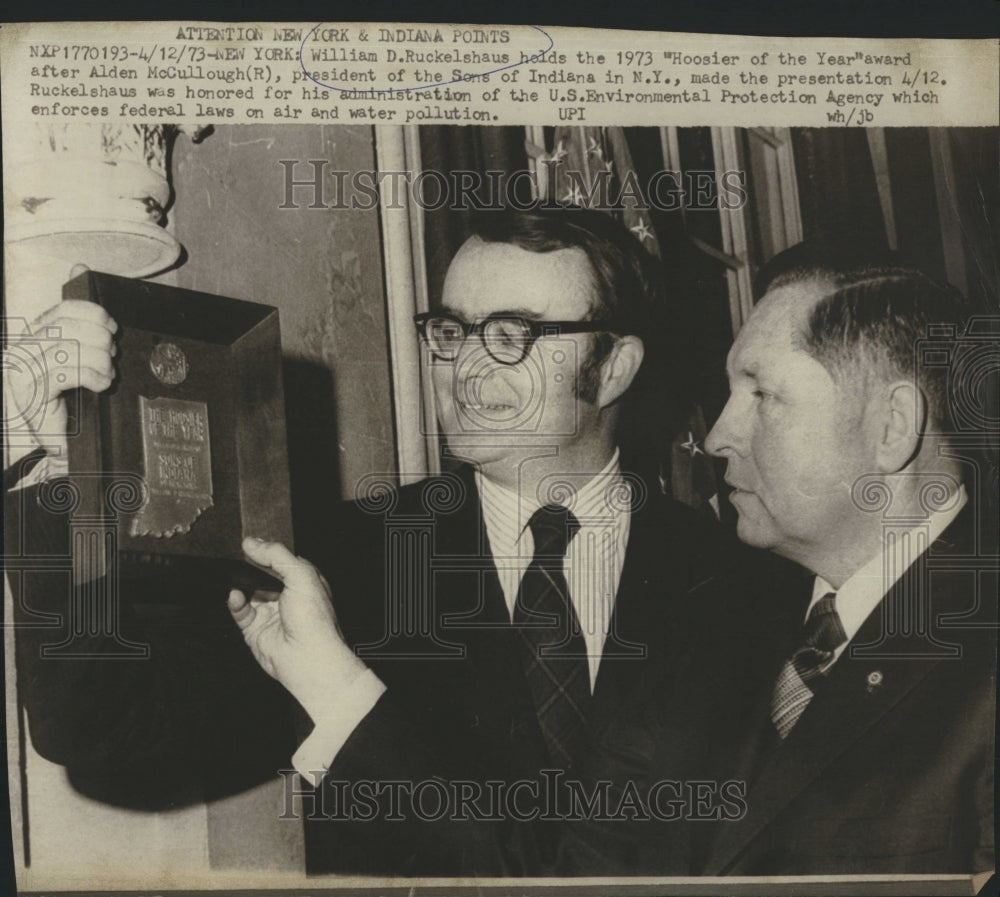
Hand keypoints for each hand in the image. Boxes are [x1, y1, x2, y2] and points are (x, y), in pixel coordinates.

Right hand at [4, 265, 117, 459]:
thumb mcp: (77, 354)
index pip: (62, 310)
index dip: (93, 313)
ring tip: (106, 374)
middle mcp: (23, 350)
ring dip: (100, 361)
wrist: (58, 444)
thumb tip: (79, 266)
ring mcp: (24, 371)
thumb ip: (79, 317)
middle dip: (100, 340)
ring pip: (71, 348)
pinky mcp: (33, 392)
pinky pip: (68, 371)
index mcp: (34, 336)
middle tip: (111, 356)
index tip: (112, 328)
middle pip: (69, 327)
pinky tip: (100, 386)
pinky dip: (93, 376)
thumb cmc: (69, 399)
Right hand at [228, 538, 368, 724]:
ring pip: (248, 591)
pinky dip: (235, 602)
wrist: (307, 657)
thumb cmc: (314, 620)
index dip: (268, 551)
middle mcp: (287, 596)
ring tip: (236, 578)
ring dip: (240, 584)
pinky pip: (240, 610)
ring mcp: (271, 612)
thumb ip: (277, 556)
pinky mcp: (256, 628)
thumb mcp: (301, 575)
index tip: (252, 543)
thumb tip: (254, 543)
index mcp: (304, 581)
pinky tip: (235, 596)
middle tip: (240, 559)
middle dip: (250, 568)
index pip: (282, 559)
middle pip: (262, 575)